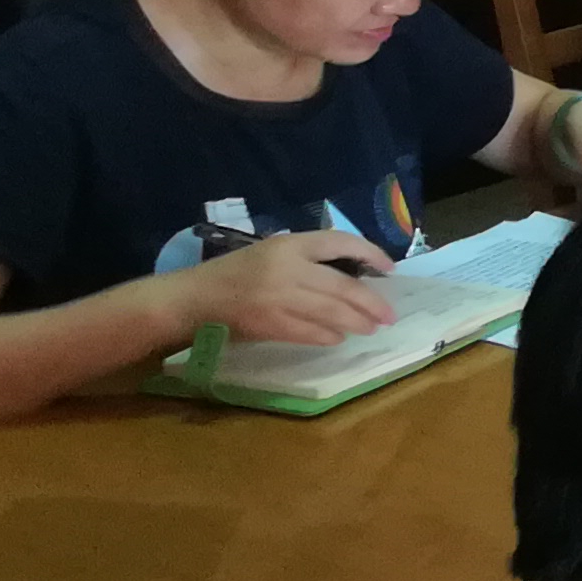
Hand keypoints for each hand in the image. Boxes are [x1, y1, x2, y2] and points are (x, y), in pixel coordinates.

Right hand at [178, 231, 395, 349]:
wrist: (192, 299)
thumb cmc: (233, 273)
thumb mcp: (270, 252)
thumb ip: (306, 259)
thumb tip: (353, 276)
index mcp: (288, 245)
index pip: (339, 242)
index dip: (370, 253)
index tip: (389, 268)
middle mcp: (287, 268)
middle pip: (343, 285)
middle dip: (371, 302)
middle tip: (389, 314)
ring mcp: (278, 298)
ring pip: (331, 312)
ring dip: (356, 321)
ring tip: (372, 327)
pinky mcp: (270, 324)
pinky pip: (309, 332)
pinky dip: (328, 336)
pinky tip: (340, 337)